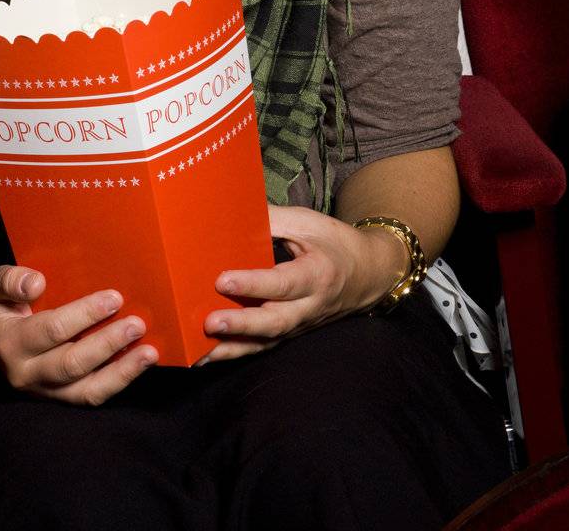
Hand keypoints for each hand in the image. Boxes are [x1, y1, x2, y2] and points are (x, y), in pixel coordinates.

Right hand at [0, 265, 157, 404]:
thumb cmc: (4, 308)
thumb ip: (11, 281)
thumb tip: (37, 283)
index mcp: (11, 343)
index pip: (52, 329)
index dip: (84, 314)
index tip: (114, 299)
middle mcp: (27, 373)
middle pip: (72, 363)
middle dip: (108, 344)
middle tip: (137, 324)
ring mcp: (45, 392)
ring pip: (87, 391)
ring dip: (121, 372)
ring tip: (149, 352)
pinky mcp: (61, 400)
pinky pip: (92, 396)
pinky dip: (118, 382)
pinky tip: (138, 364)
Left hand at [200, 205, 405, 360]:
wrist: (369, 274)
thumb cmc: (335, 244)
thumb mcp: (308, 223)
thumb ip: (271, 220)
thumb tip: (232, 212)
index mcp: (316, 275)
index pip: (281, 283)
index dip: (252, 283)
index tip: (222, 280)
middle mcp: (308, 306)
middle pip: (274, 321)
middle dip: (241, 325)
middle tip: (209, 322)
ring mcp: (300, 324)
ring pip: (266, 341)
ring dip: (233, 349)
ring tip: (200, 352)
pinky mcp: (291, 332)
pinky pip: (264, 346)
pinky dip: (237, 353)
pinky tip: (208, 357)